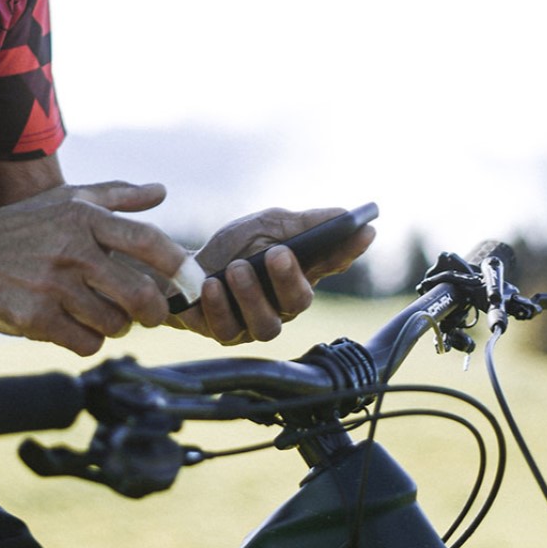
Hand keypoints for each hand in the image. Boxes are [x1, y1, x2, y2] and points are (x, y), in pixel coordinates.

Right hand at [0, 182, 188, 355]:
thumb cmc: (19, 228)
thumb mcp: (65, 200)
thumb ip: (117, 196)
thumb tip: (161, 191)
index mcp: (84, 218)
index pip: (148, 242)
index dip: (179, 265)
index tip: (193, 281)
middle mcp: (71, 250)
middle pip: (140, 294)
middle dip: (154, 312)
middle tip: (150, 313)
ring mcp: (53, 286)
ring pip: (115, 324)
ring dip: (116, 326)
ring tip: (100, 314)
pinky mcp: (35, 318)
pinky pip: (87, 343)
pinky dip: (89, 341)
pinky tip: (75, 327)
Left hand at [168, 207, 375, 343]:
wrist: (183, 268)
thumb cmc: (233, 247)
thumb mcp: (266, 225)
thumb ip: (302, 223)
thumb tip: (343, 214)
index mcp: (301, 273)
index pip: (334, 263)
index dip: (350, 250)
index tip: (363, 231)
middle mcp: (283, 304)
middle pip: (300, 301)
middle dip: (289, 278)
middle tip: (277, 253)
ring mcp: (255, 323)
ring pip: (266, 325)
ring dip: (252, 294)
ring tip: (237, 268)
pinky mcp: (225, 333)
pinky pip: (227, 329)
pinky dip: (220, 305)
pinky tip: (211, 285)